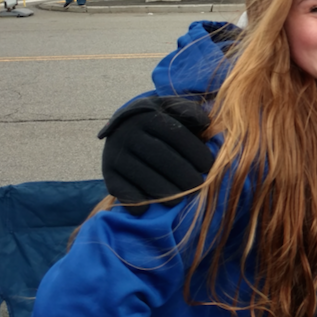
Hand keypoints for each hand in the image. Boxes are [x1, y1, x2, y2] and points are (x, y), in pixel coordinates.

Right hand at [98, 96, 212, 213]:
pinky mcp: (107, 172)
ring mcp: (115, 153)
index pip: (176, 134)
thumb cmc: (158, 121)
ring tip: (180, 199)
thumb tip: (205, 123)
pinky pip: (121, 190)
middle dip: (183, 174)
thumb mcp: (172, 109)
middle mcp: (129, 133)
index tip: (208, 166)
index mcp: (149, 116)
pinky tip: (149, 208)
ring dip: (164, 191)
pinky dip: (136, 201)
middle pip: (160, 156)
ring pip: (142, 175)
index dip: (195, 152)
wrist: (122, 126)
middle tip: (197, 185)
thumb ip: (189, 112)